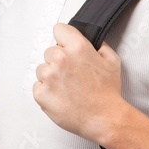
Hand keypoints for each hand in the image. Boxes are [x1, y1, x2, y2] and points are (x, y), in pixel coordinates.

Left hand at [33, 23, 124, 143]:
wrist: (104, 118)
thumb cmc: (108, 93)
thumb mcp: (111, 61)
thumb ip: (99, 46)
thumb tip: (91, 41)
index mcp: (77, 47)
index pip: (59, 29)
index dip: (64, 39)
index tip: (66, 46)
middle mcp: (60, 59)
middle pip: (49, 51)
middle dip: (58, 60)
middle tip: (71, 74)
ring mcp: (48, 76)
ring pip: (41, 69)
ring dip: (51, 76)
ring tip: (67, 88)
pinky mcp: (41, 93)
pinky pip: (37, 86)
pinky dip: (47, 91)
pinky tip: (61, 97)